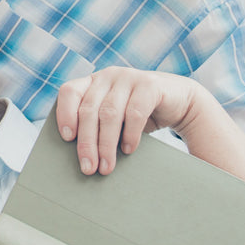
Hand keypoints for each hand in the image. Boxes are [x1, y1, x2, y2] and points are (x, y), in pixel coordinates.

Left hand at [55, 67, 198, 174]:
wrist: (179, 102)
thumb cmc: (138, 115)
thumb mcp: (114, 118)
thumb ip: (96, 126)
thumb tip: (80, 159)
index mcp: (93, 82)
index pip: (69, 92)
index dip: (65, 113)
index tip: (66, 138)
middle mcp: (108, 76)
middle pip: (89, 110)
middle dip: (87, 142)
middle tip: (88, 168)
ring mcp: (129, 77)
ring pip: (109, 113)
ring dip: (106, 144)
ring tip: (106, 167)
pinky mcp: (150, 85)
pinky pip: (134, 112)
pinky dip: (130, 135)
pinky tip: (128, 150)